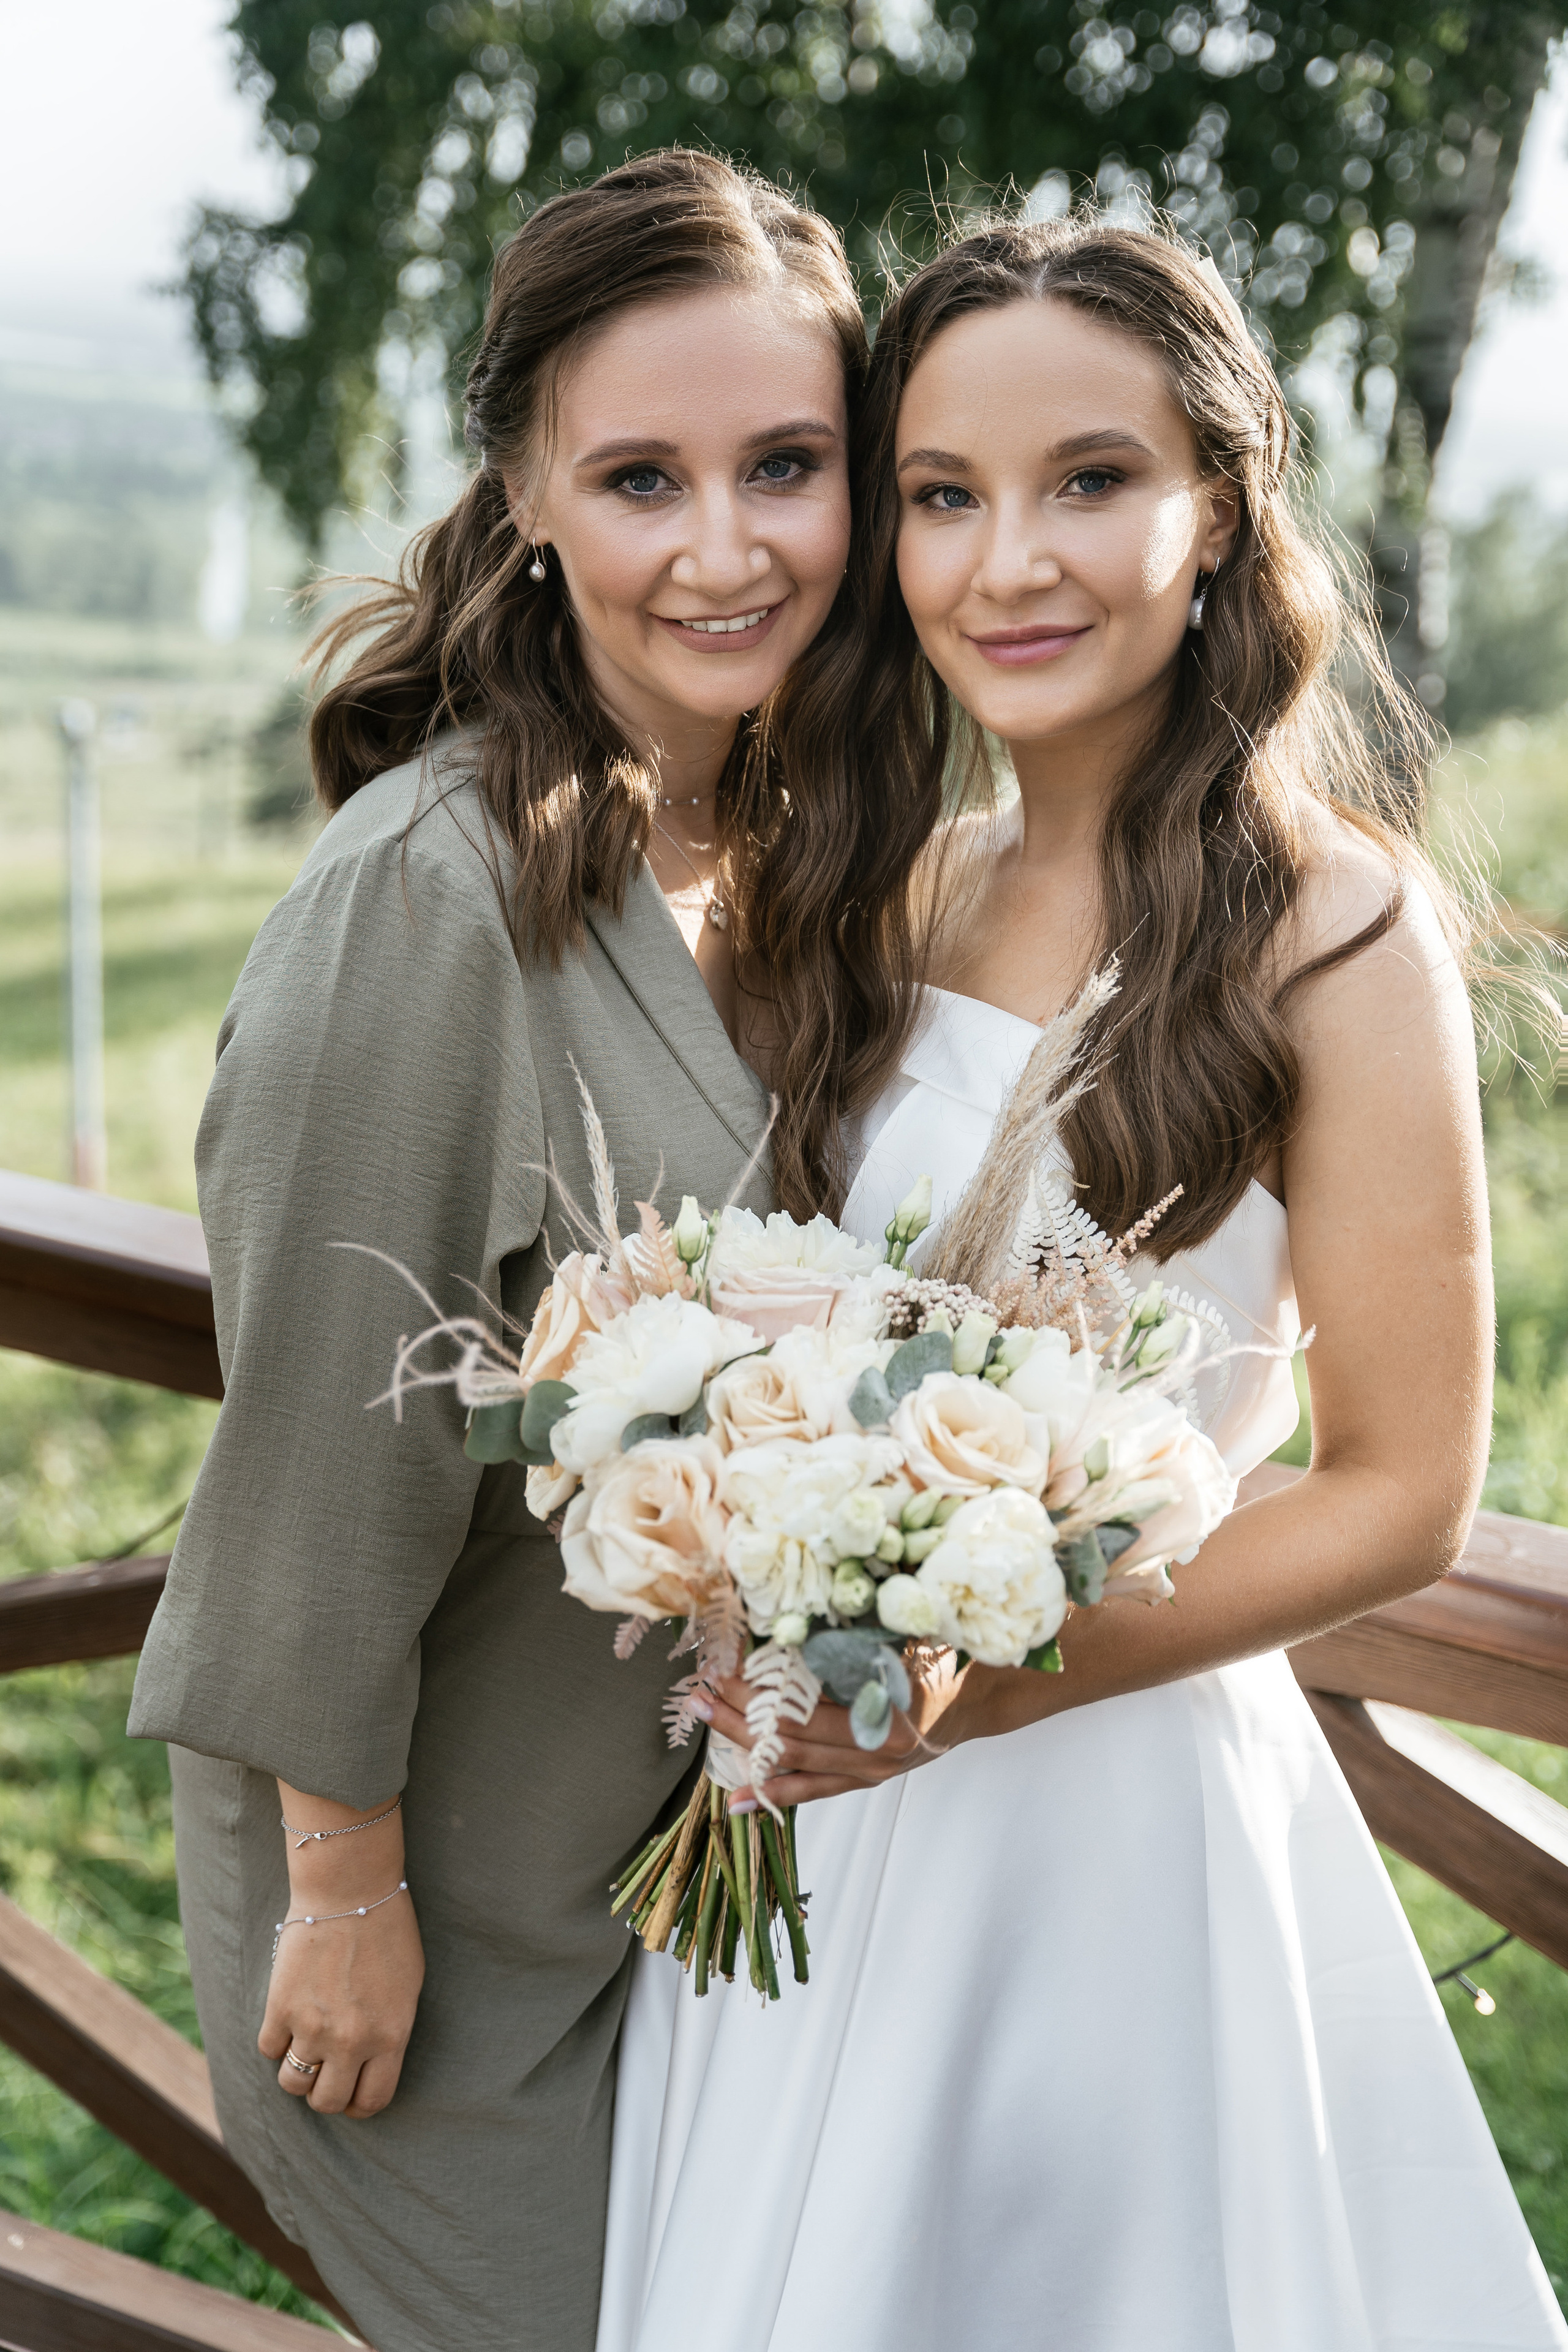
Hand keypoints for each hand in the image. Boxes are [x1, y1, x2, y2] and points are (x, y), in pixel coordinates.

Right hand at [258, 1784, 424, 2117]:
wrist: (350, 1889)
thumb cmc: (387, 1932)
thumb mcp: (407, 1988)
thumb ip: (390, 2033)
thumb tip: (372, 2067)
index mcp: (390, 2037)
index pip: (372, 2101)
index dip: (359, 2105)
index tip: (352, 2092)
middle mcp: (352, 2041)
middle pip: (327, 2102)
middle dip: (325, 2092)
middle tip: (325, 2071)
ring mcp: (313, 2027)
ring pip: (292, 2083)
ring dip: (297, 2070)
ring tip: (305, 2045)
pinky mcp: (280, 2008)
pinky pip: (268, 2049)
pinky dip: (276, 2040)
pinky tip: (288, 2017)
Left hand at [699, 1651, 969, 1807]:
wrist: (977, 1700)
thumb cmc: (943, 1662)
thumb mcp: (906, 1644)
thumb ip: (858, 1642)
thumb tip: (801, 1618)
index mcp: (882, 1719)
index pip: (801, 1714)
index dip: (757, 1696)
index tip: (723, 1670)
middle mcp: (871, 1754)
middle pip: (788, 1741)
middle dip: (736, 1717)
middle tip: (698, 1695)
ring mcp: (867, 1772)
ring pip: (793, 1767)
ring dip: (743, 1746)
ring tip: (704, 1723)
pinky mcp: (865, 1781)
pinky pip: (813, 1792)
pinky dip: (773, 1795)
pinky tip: (736, 1800)